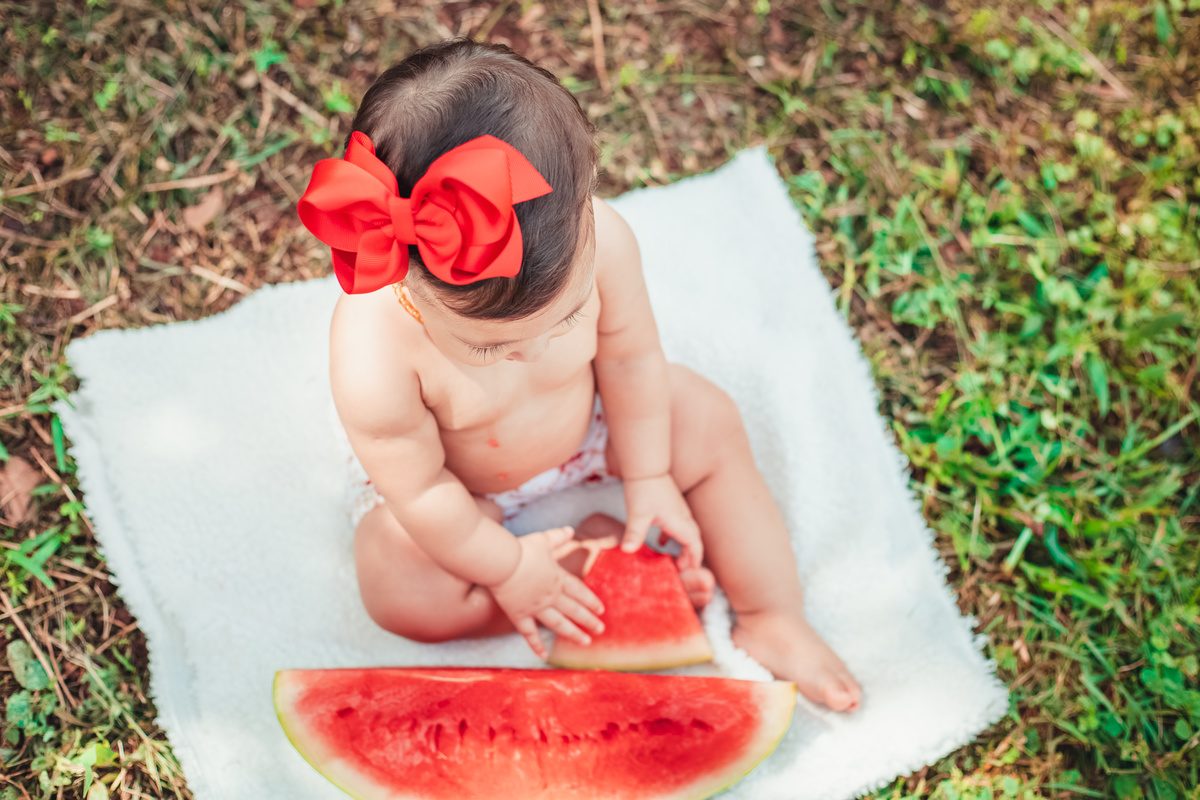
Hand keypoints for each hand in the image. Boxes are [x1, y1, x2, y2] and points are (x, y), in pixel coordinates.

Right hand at [488, 527, 606, 658]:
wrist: (503, 563)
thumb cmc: (523, 549)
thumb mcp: (544, 539)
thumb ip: (558, 537)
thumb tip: (570, 530)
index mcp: (558, 578)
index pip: (580, 592)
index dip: (591, 601)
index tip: (601, 610)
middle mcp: (551, 596)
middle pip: (574, 610)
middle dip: (589, 621)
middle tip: (601, 630)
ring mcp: (536, 608)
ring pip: (559, 624)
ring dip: (573, 634)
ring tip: (585, 642)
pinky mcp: (519, 615)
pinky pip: (529, 633)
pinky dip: (536, 645)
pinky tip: (544, 655)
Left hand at [621, 474, 702, 570]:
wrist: (645, 467)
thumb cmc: (643, 489)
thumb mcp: (637, 514)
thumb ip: (634, 534)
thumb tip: (627, 551)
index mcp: (679, 521)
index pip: (695, 545)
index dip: (695, 560)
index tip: (690, 573)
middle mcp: (683, 516)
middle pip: (694, 541)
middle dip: (691, 557)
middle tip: (681, 572)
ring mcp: (679, 510)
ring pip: (687, 533)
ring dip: (684, 547)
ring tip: (675, 561)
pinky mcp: (671, 505)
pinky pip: (677, 525)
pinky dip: (673, 537)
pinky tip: (660, 542)